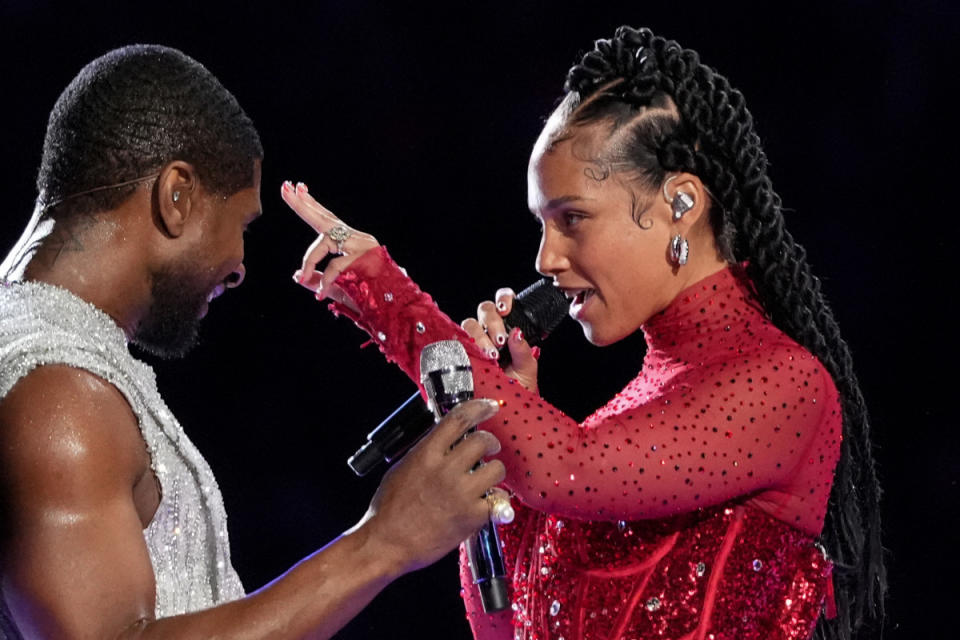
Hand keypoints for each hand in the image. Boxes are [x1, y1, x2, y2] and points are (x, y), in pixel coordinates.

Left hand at [281, 181, 379, 310]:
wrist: (396, 307)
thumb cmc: (369, 299)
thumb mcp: (337, 291)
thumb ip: (318, 282)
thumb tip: (296, 275)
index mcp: (351, 242)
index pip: (328, 219)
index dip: (311, 205)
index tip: (293, 189)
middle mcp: (358, 239)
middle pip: (326, 218)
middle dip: (303, 205)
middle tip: (286, 187)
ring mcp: (363, 247)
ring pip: (326, 241)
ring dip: (310, 257)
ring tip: (303, 273)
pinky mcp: (366, 258)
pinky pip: (336, 266)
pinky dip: (326, 280)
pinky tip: (321, 294)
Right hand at [360, 398, 505, 574]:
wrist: (386, 544)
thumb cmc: (389, 510)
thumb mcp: (403, 468)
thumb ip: (427, 452)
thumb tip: (445, 441)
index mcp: (426, 454)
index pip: (459, 419)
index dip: (479, 408)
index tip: (490, 406)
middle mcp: (445, 470)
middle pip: (483, 440)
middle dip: (491, 443)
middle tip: (490, 448)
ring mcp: (461, 493)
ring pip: (496, 469)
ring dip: (494, 471)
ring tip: (486, 479)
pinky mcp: (471, 517)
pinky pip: (499, 499)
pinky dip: (496, 500)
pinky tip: (487, 503)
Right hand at [460, 289, 539, 391]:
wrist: (505, 407)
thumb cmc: (518, 386)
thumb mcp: (527, 368)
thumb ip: (523, 350)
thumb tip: (517, 332)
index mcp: (508, 327)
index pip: (504, 301)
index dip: (504, 298)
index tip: (506, 310)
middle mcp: (490, 330)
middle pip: (485, 309)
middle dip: (493, 322)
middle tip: (501, 341)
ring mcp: (475, 339)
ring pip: (470, 323)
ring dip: (480, 336)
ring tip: (491, 354)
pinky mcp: (462, 351)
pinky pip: (458, 339)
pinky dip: (465, 344)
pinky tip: (476, 355)